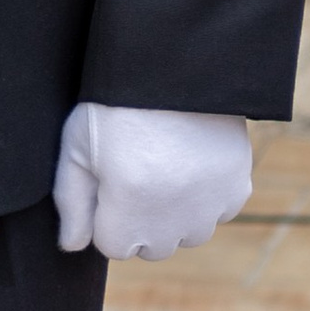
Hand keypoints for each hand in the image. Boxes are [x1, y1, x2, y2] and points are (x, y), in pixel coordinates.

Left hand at [52, 105, 252, 260]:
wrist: (174, 63)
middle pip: (152, 247)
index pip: (113, 246)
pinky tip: (193, 165)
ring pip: (189, 235)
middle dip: (140, 222)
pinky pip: (221, 212)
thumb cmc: (114, 104)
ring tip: (165, 169)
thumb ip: (71, 203)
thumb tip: (72, 246)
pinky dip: (209, 198)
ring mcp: (209, 202)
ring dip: (176, 215)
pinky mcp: (238, 184)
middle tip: (137, 174)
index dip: (106, 215)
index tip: (107, 184)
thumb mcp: (75, 147)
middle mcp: (172, 214)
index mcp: (127, 204)